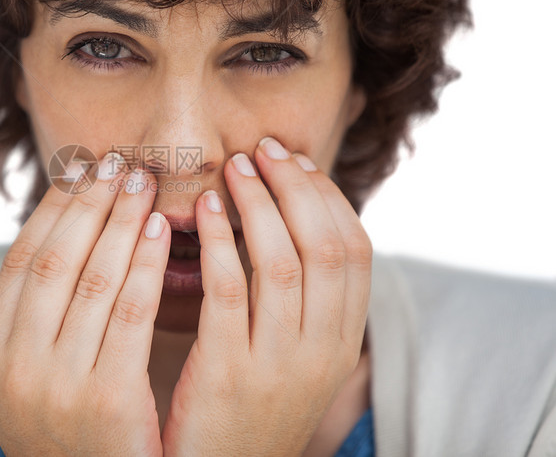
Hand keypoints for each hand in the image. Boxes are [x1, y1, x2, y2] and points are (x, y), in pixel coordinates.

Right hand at [0, 153, 169, 455]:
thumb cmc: (66, 430)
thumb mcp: (28, 377)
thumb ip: (30, 318)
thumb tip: (54, 234)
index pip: (21, 260)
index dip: (52, 209)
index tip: (81, 170)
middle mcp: (12, 365)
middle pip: (54, 260)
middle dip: (88, 204)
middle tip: (119, 163)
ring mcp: (55, 384)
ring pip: (91, 277)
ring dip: (119, 221)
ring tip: (143, 182)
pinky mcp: (106, 400)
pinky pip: (128, 313)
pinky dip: (143, 264)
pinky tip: (158, 230)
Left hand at [161, 137, 372, 455]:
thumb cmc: (253, 407)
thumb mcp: (296, 358)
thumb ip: (303, 301)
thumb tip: (289, 220)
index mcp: (343, 342)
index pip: (356, 250)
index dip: (327, 197)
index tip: (296, 161)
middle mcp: (323, 351)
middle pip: (324, 246)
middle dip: (294, 188)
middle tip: (262, 150)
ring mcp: (280, 364)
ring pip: (282, 262)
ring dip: (257, 205)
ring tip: (232, 168)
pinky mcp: (229, 373)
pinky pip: (228, 293)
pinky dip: (218, 243)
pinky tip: (200, 212)